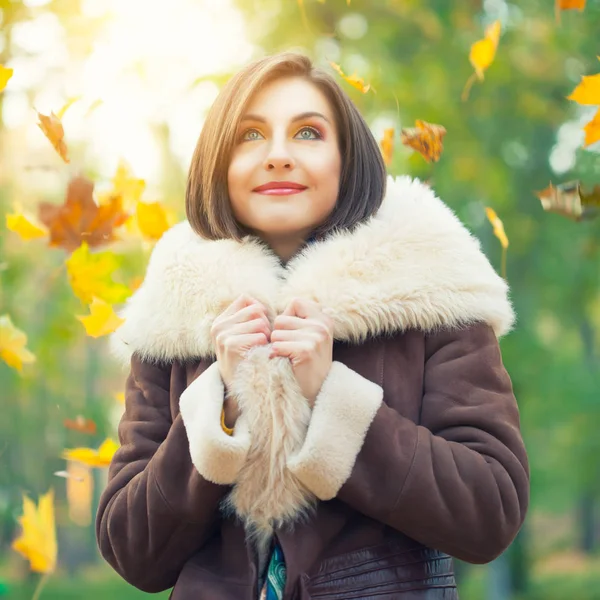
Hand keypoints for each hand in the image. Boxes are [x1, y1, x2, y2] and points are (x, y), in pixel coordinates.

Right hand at [210, 293, 271, 422]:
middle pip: (255, 309)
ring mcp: (223, 335)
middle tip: (263, 342)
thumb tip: (266, 303)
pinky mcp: (231, 345)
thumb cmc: (251, 361)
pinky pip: (259, 336)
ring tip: (262, 350)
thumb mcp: (247, 336)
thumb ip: (253, 318)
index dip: (260, 311)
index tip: (263, 327)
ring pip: (259, 322)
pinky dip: (265, 346)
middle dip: (265, 324)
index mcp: (222, 320)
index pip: (247, 299)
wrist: (242, 391)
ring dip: (267, 336)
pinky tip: (262, 356)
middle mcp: (219, 326)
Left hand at [269, 298, 333, 406]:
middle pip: (282, 318)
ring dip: (277, 347)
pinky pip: (277, 345)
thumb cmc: (305, 364)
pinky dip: (276, 356)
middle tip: (290, 351)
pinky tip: (286, 363)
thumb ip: (298, 319)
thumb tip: (263, 302)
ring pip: (276, 333)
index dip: (287, 318)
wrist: (315, 393)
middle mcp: (322, 325)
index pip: (296, 302)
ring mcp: (316, 337)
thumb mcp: (309, 337)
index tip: (292, 335)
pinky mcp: (306, 350)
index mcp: (324, 319)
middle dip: (279, 335)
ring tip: (289, 358)